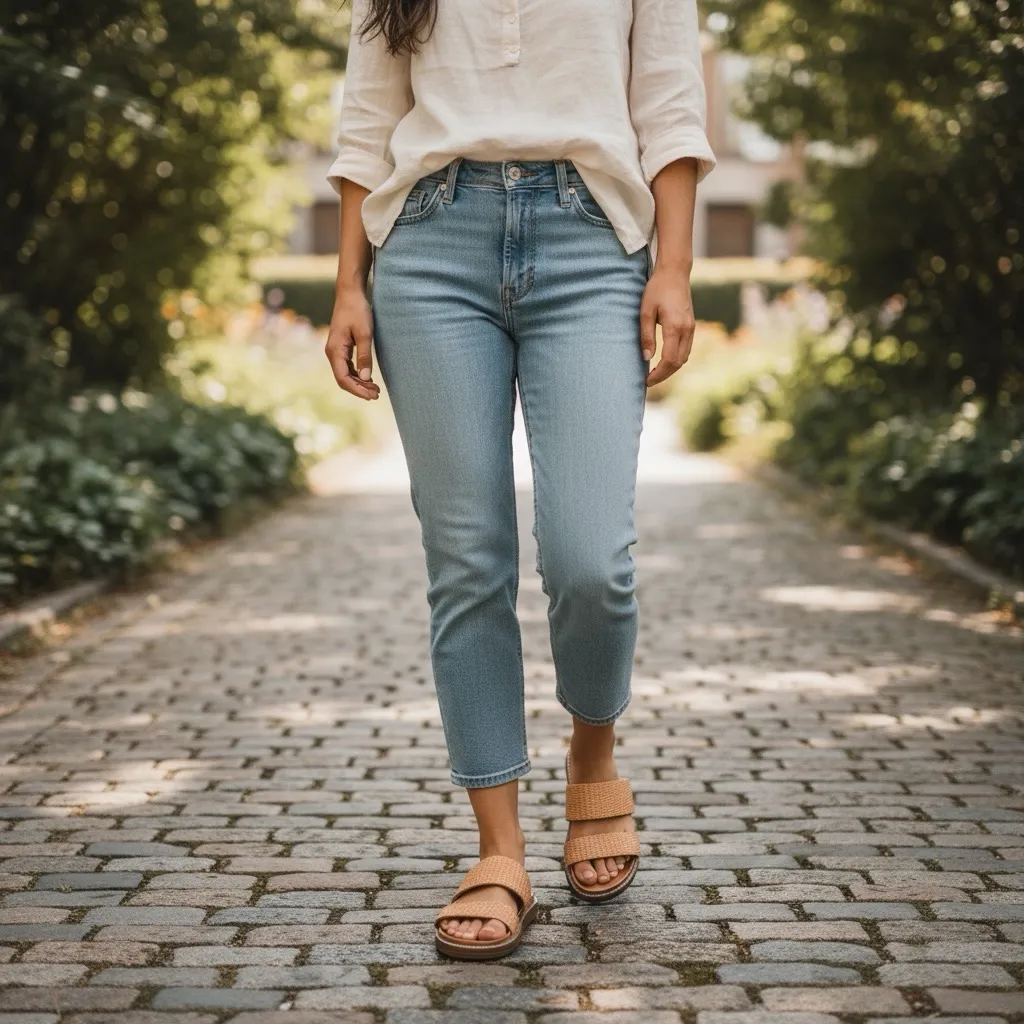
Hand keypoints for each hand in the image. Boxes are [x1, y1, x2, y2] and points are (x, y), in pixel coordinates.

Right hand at [325, 284, 379, 400]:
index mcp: (335, 351)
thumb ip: (364, 356)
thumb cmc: (357, 311)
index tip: (372, 395)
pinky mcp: (341, 348)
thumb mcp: (364, 334)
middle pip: (344, 379)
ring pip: (346, 374)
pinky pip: (347, 367)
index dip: (357, 390)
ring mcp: (336, 351)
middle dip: (359, 389)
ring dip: (360, 383)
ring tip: (375, 389)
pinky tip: (369, 378)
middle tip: (377, 395)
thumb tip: (365, 377)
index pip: (343, 378)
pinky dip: (358, 375)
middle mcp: (332, 353)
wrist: (350, 294)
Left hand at [640, 263, 695, 387]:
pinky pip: (686, 350)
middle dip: (664, 375)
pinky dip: (676, 360)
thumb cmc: (657, 289)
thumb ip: (646, 335)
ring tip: (655, 374)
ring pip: (684, 358)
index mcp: (675, 327)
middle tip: (648, 382)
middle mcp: (687, 330)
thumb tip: (646, 358)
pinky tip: (664, 362)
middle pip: (678, 363)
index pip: (669, 360)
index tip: (646, 381)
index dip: (658, 374)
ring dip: (671, 369)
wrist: (675, 272)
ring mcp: (691, 328)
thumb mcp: (645, 311)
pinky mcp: (691, 326)